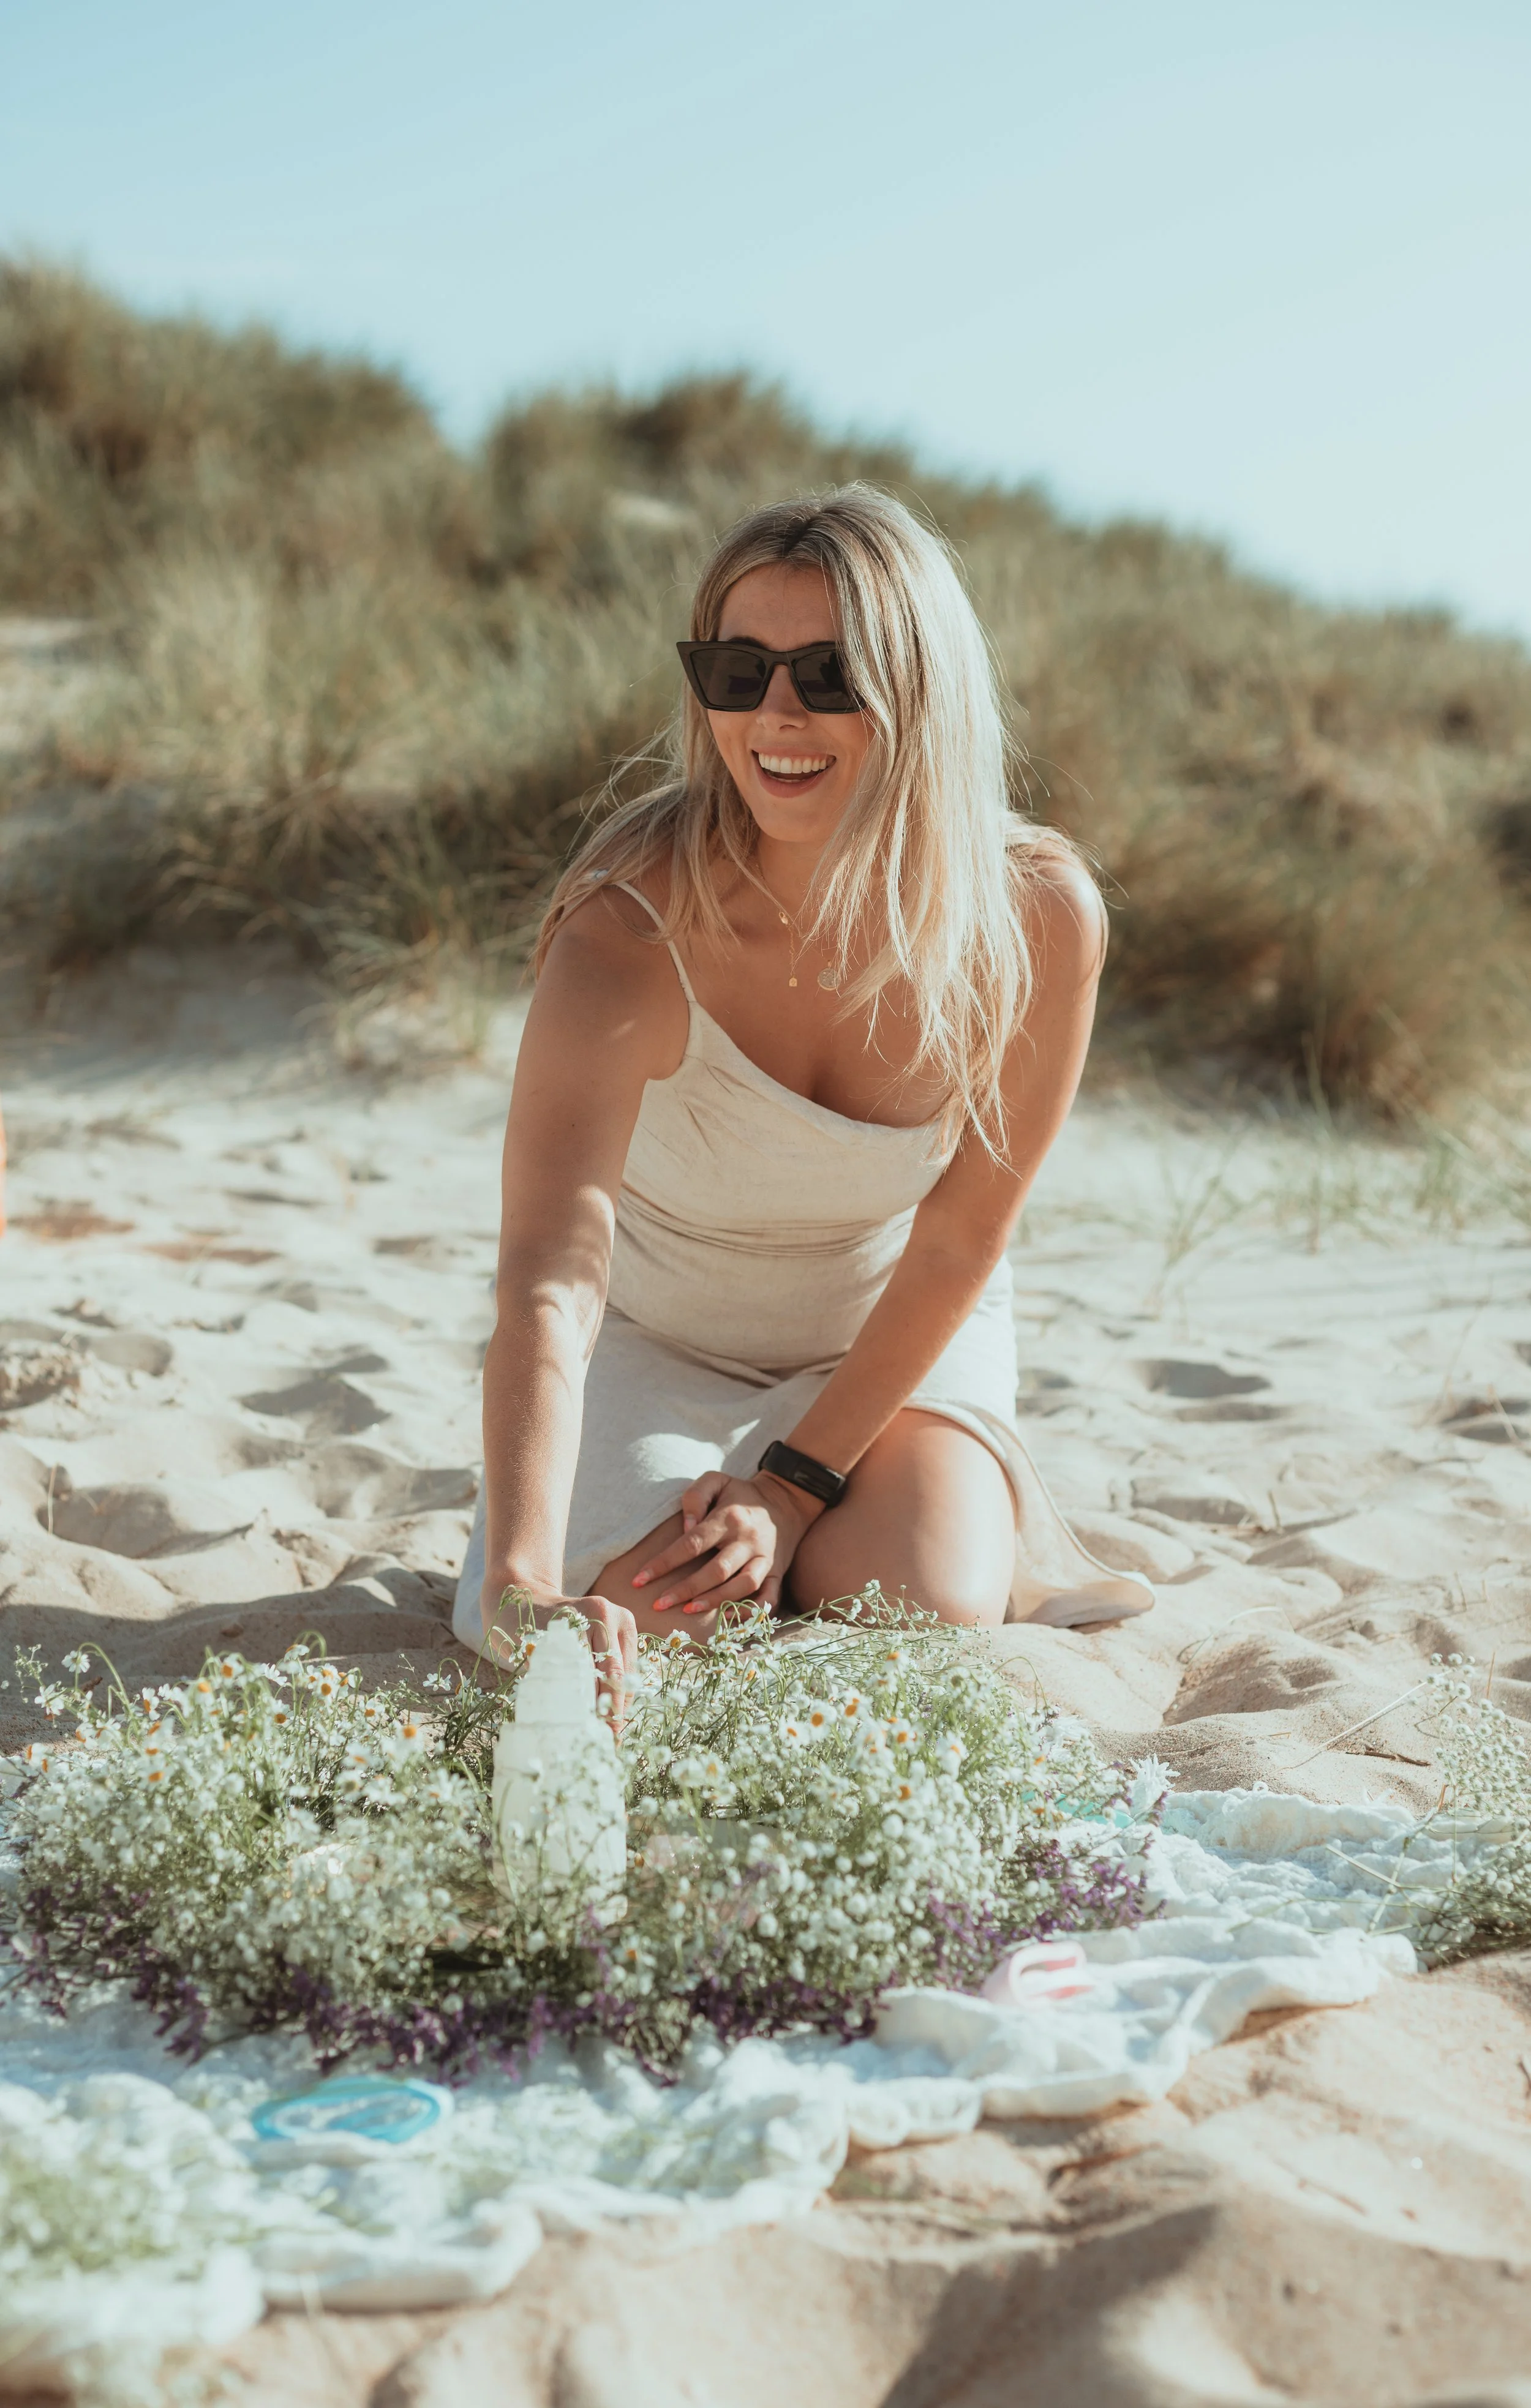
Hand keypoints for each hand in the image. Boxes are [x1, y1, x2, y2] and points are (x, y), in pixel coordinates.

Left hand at [479, 1580, 636, 1721]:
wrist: (521, 1596)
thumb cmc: (521, 1624)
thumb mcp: (534, 1651)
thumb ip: (557, 1679)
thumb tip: (574, 1719)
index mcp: (596, 1615)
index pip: (608, 1673)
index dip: (606, 1707)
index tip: (604, 1735)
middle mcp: (614, 1615)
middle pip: (622, 1674)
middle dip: (615, 1710)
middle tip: (608, 1742)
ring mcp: (622, 1620)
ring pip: (628, 1673)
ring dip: (619, 1702)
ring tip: (609, 1733)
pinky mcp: (624, 1630)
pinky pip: (626, 1667)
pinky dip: (617, 1690)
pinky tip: (608, 1712)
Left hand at [630, 1471, 822, 1613]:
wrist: (786, 1501)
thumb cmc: (741, 1494)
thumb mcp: (717, 1481)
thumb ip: (696, 1497)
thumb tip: (685, 1527)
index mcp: (730, 1517)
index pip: (692, 1543)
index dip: (664, 1563)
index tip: (639, 1579)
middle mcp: (748, 1540)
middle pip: (716, 1570)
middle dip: (685, 1590)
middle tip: (658, 1604)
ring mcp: (765, 1558)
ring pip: (742, 1586)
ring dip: (715, 1601)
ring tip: (688, 1611)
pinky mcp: (776, 1572)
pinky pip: (769, 1597)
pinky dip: (751, 1611)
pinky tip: (728, 1618)